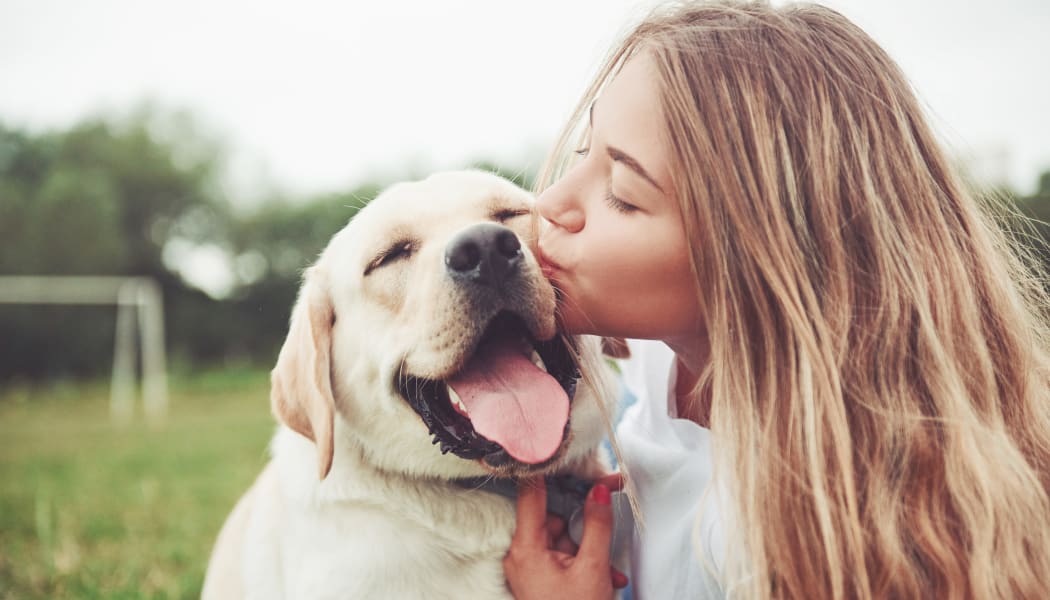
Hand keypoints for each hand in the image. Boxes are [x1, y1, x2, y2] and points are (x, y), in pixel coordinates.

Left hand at [503, 475, 627, 599]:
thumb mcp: (593, 567)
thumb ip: (597, 525)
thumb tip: (599, 491)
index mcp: (526, 549)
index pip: (531, 495)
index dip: (548, 471)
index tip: (561, 454)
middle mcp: (521, 556)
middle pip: (552, 517)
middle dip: (581, 522)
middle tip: (605, 514)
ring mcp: (529, 567)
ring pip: (561, 537)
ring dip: (586, 546)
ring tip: (607, 567)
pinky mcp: (538, 576)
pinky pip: (561, 555)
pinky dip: (581, 560)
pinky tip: (603, 575)